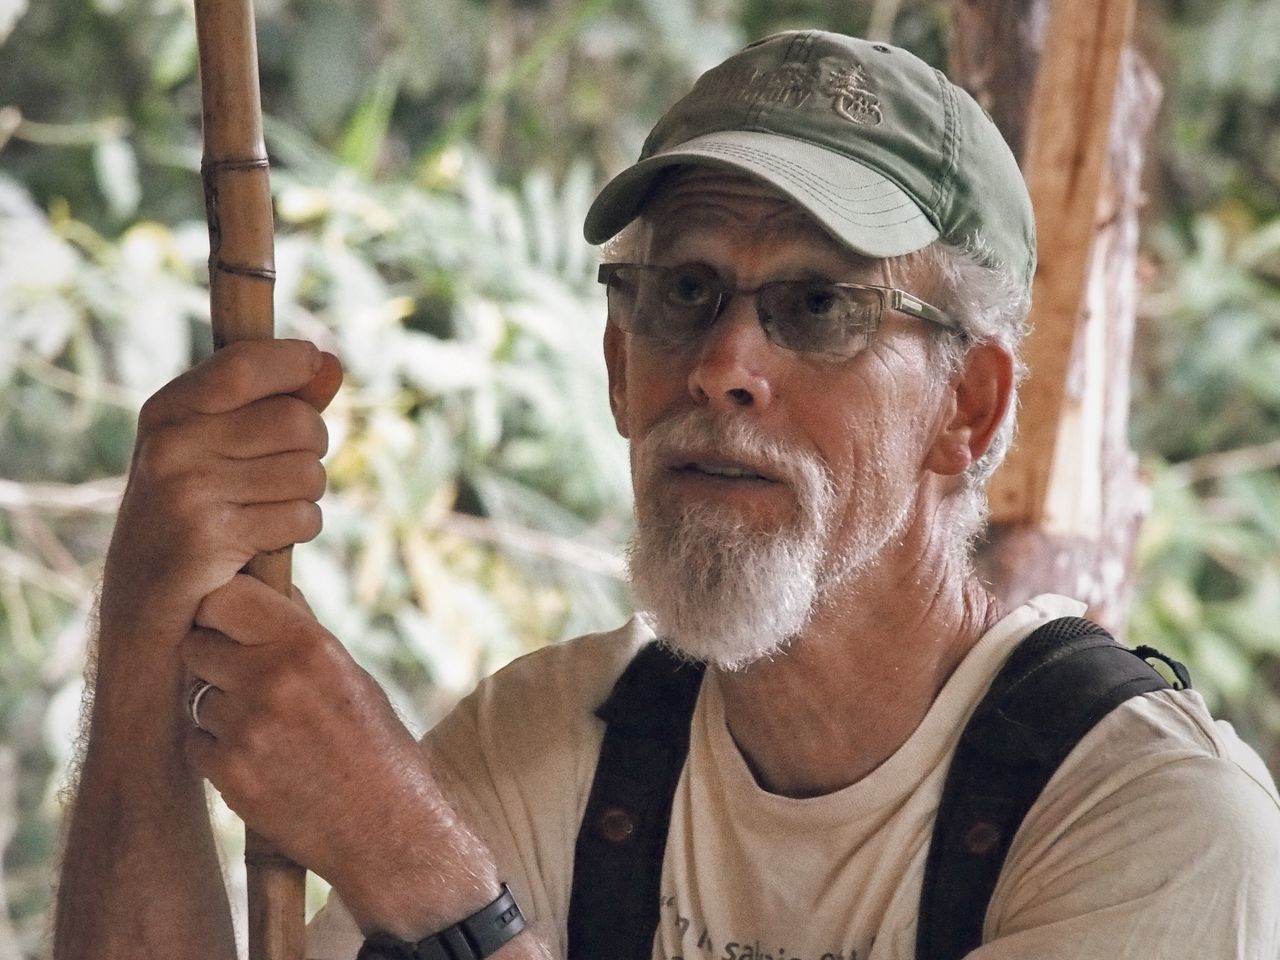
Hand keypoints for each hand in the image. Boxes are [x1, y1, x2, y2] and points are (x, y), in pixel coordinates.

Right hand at [99, 340, 341, 657]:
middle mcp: (172, 444)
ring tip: (266, 510)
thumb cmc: (192, 513)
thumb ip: (277, 402)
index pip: (245, 364)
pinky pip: (302, 518)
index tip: (311, 365)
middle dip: (312, 448)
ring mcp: (189, 490)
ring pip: (309, 473)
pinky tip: (264, 542)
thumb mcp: (218, 447)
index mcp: (169, 411)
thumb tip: (331, 363)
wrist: (145, 607)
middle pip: (298, 422)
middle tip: (284, 473)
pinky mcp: (212, 537)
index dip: (294, 362)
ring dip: (306, 496)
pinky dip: (298, 532)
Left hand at [181, 574, 434, 892]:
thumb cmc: (376, 746)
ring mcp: (246, 727)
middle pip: (197, 643)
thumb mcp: (350, 675)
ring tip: (267, 729)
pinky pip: (195, 741)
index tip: (230, 620)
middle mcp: (273, 679)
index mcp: (310, 645)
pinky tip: (261, 760)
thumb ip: (301, 633)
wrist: (387, 829)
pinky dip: (217, 749)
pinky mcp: (228, 773)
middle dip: (214, 656)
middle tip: (244, 677)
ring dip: (218, 707)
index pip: (225, 596)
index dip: (221, 608)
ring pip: (195, 695)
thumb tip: (262, 588)